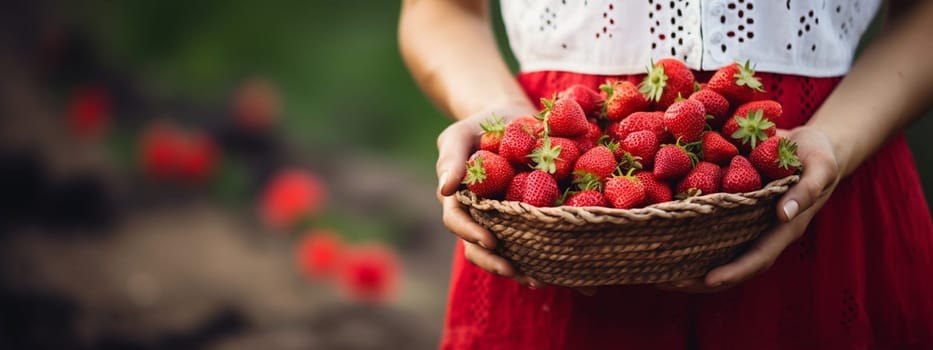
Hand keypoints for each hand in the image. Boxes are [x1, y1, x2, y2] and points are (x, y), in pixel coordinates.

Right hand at [435, 103, 547, 287]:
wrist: (512, 118)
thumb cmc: (480, 127)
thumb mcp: (460, 135)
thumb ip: (450, 158)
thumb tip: (444, 188)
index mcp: (461, 200)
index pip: (458, 221)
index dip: (471, 233)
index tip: (490, 241)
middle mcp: (482, 216)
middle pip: (481, 248)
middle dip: (497, 263)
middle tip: (517, 272)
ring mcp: (507, 220)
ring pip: (510, 251)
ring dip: (524, 268)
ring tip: (542, 279)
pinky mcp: (532, 217)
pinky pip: (537, 239)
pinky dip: (550, 254)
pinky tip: (565, 266)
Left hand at [657, 126, 840, 292]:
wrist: (808, 144)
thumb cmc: (817, 155)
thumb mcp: (821, 166)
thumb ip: (808, 189)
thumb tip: (784, 213)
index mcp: (782, 228)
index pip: (757, 258)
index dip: (734, 271)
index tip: (708, 280)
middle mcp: (760, 232)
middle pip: (730, 266)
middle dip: (698, 279)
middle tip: (665, 283)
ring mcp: (745, 225)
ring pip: (715, 253)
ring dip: (686, 266)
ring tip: (654, 272)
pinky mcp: (731, 211)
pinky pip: (708, 231)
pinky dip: (685, 238)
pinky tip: (658, 239)